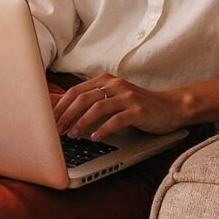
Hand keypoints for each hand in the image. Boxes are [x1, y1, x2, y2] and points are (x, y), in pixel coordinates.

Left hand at [53, 73, 186, 141]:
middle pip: (83, 98)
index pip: (76, 91)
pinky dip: (103, 129)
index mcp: (105, 80)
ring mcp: (127, 97)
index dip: (60, 106)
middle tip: (57, 130)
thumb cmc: (137, 105)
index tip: (49, 120)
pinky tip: (94, 138)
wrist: (170, 107)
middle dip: (66, 115)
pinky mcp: (138, 110)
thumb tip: (64, 111)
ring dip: (81, 123)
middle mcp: (115, 85)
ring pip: (97, 108)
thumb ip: (93, 101)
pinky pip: (116, 120)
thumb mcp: (113, 98)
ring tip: (72, 135)